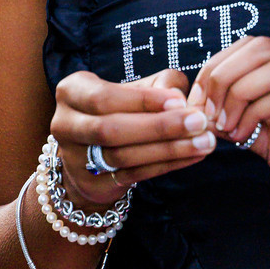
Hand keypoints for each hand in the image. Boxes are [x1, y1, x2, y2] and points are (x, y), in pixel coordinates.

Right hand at [49, 66, 216, 207]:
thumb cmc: (119, 110)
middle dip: (159, 126)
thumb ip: (160, 85)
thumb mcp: (134, 89)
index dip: (143, 100)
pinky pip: (133, 175)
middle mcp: (66, 124)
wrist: (91, 151)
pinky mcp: (92, 183)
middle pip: (111, 129)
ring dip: (169, 149)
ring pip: (123, 156)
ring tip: (204, 142)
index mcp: (72, 91)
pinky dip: (166, 165)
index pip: (105, 97)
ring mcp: (75, 158)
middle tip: (199, 122)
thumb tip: (181, 97)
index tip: (180, 100)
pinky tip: (193, 156)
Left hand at [188, 37, 269, 243]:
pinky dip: (254, 111)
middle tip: (204, 109)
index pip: (254, 46)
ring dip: (236, 92)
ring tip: (224, 123)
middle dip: (221, 75)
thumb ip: (242, 119)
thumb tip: (204, 110)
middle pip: (260, 47)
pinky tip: (243, 133)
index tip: (197, 100)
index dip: (218, 66)